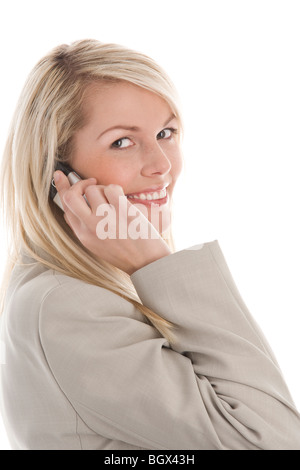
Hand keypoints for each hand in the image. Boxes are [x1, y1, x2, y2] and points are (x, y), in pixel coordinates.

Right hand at [53, 171, 170, 274]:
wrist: (147, 263)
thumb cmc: (125, 253)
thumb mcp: (96, 245)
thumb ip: (84, 227)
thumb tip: (72, 209)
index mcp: (83, 235)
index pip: (65, 206)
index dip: (61, 187)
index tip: (60, 175)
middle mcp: (91, 227)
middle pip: (71, 196)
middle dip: (79, 184)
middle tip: (90, 183)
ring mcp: (106, 218)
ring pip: (93, 189)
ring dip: (103, 189)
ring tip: (114, 201)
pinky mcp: (122, 211)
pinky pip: (111, 188)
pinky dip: (116, 190)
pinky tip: (123, 201)